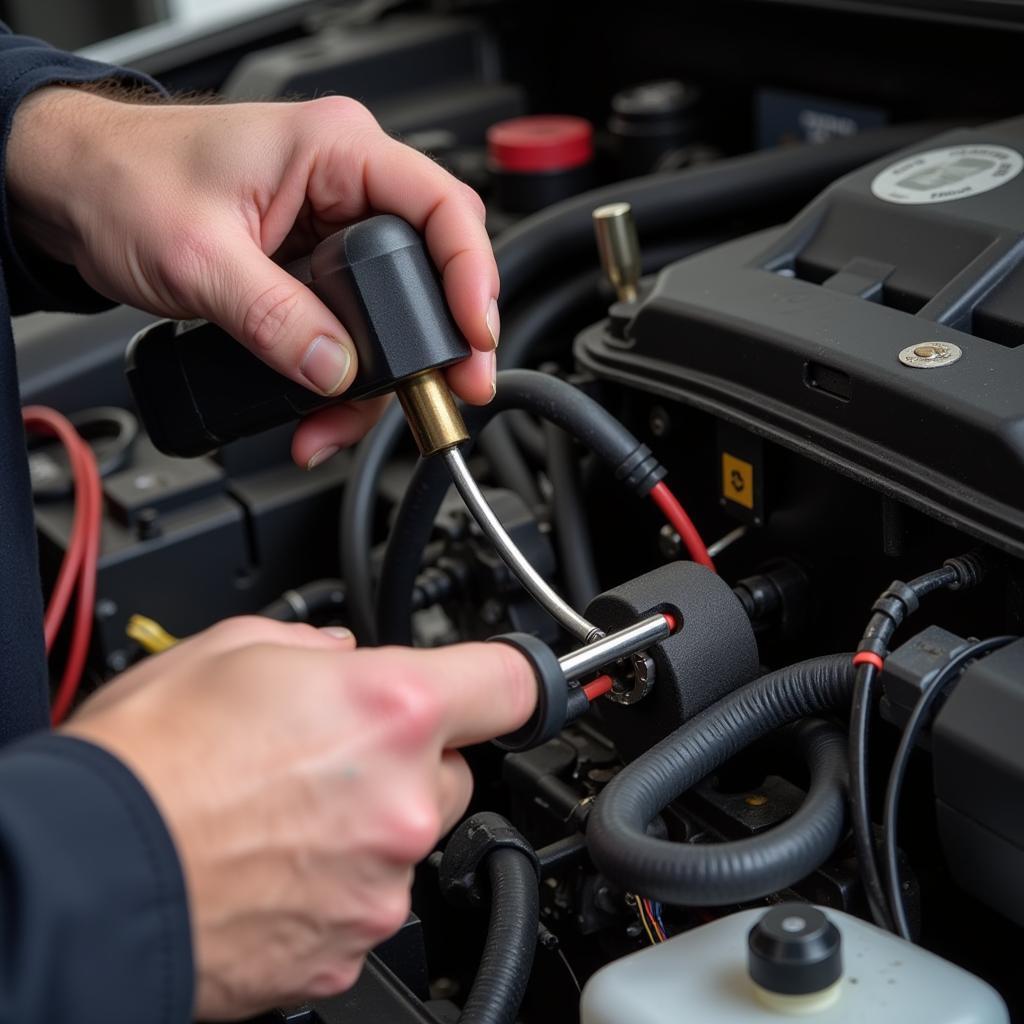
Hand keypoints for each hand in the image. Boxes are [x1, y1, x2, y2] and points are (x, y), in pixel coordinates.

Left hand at [7, 87, 499, 466]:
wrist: (73, 190)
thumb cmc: (121, 179)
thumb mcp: (197, 256)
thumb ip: (273, 318)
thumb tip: (335, 369)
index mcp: (336, 151)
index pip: (442, 209)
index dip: (472, 278)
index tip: (473, 341)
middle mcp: (346, 187)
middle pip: (432, 271)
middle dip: (435, 345)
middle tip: (441, 396)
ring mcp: (334, 230)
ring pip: (394, 316)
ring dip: (378, 381)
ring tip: (334, 425)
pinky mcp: (315, 270)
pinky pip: (356, 331)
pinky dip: (343, 380)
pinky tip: (319, 411)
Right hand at [62, 618, 534, 1018]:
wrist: (83, 880)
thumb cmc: (143, 766)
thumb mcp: (230, 649)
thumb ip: (315, 647)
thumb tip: (340, 658)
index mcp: (388, 709)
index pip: (510, 683)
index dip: (511, 678)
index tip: (509, 684)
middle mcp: (401, 800)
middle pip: (452, 769)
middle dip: (407, 757)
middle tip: (328, 753)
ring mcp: (379, 883)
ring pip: (407, 836)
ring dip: (367, 821)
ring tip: (280, 810)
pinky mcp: (348, 947)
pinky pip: (367, 897)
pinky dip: (336, 879)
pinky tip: (270, 861)